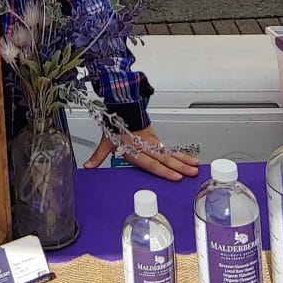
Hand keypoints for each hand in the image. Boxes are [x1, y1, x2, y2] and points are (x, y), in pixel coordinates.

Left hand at [83, 124, 199, 181]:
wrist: (122, 107)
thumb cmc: (115, 125)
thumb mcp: (105, 142)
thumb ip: (98, 156)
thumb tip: (87, 167)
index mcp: (134, 150)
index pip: (151, 163)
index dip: (164, 170)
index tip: (176, 176)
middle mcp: (145, 146)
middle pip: (165, 159)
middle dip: (180, 167)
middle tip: (192, 173)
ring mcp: (152, 142)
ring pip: (170, 152)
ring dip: (184, 160)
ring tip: (196, 166)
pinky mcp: (155, 138)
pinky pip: (169, 148)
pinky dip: (180, 153)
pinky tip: (189, 157)